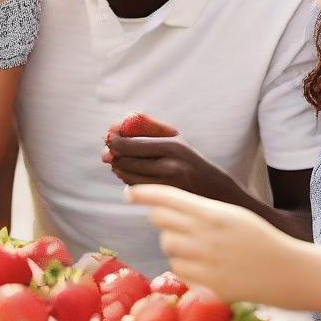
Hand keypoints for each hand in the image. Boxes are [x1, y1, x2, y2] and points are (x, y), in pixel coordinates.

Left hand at [103, 113, 241, 202]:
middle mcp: (171, 166)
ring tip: (118, 163)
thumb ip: (148, 126)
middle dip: (113, 156)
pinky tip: (129, 175)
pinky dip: (126, 181)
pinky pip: (135, 189)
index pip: (131, 144)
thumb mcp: (174, 138)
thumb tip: (119, 121)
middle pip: (127, 161)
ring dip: (117, 169)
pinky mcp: (163, 200)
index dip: (114, 140)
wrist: (213, 188)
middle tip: (107, 153)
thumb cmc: (187, 158)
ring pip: (128, 176)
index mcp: (172, 146)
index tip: (107, 137)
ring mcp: (168, 185)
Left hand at [125, 184, 314, 308]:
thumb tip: (163, 208)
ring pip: (167, 247)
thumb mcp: (233, 215)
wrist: (294, 272)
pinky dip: (184, 269)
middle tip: (179, 226)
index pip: (167, 196)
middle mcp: (207, 235)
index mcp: (214, 212)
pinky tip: (206, 268)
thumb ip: (201, 211)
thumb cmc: (262, 240)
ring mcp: (207, 262)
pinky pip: (178, 271)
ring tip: (200, 250)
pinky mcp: (209, 285)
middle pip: (160, 221)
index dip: (144, 193)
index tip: (129, 193)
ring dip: (175, 246)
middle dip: (164, 222)